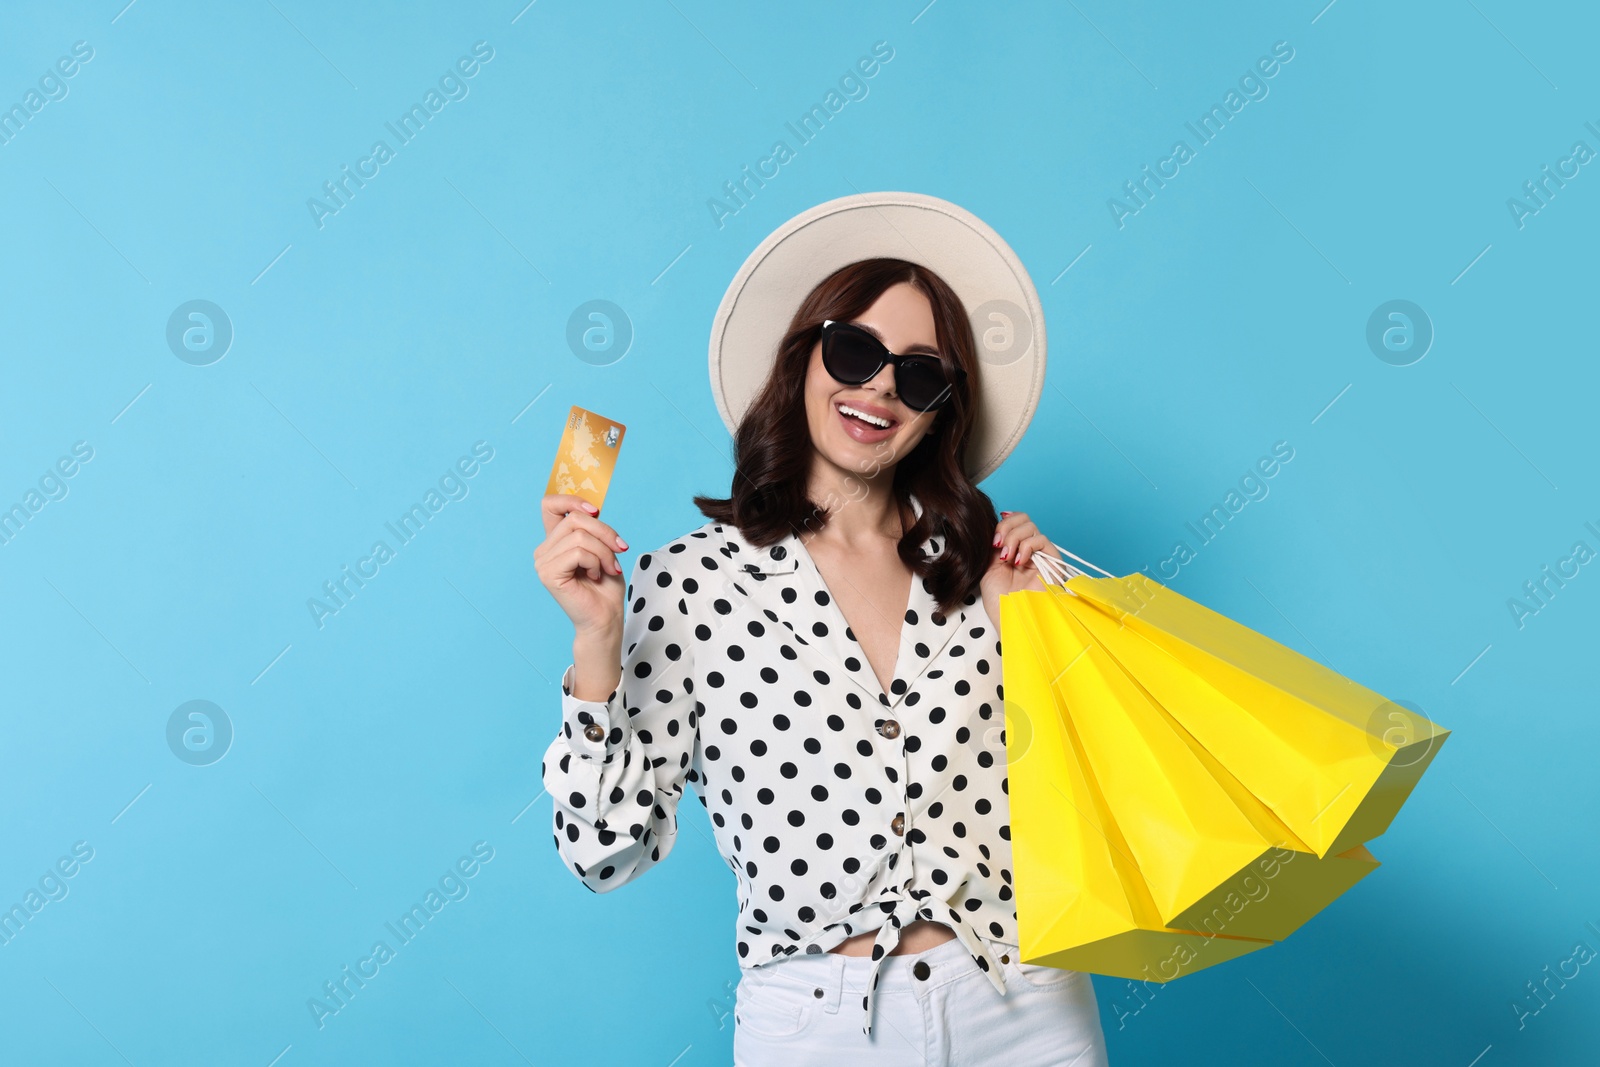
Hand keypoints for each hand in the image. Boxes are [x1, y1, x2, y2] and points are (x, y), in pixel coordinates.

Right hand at [534, 494, 627, 638]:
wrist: (605, 617)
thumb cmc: (605, 586)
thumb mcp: (603, 548)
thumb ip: (593, 528)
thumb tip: (593, 509)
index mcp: (555, 541)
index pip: (550, 505)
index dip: (572, 501)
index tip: (596, 512)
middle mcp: (544, 550)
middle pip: (574, 519)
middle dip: (605, 533)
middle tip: (620, 550)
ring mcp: (543, 562)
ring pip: (580, 536)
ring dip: (604, 552)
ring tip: (609, 568)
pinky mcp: (548, 574)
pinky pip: (578, 553)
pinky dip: (596, 562)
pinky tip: (597, 576)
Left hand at [979, 511, 1051, 625]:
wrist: (1010, 619)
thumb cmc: (1000, 601)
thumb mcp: (989, 567)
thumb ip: (996, 545)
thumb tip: (996, 525)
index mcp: (1014, 551)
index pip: (1014, 522)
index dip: (1003, 524)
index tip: (992, 541)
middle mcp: (1029, 551)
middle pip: (1023, 519)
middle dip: (1006, 528)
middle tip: (998, 547)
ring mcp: (1040, 556)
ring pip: (1031, 526)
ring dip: (1014, 538)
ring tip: (1007, 558)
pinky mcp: (1053, 562)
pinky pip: (1041, 539)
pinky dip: (1026, 546)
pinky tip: (1018, 561)